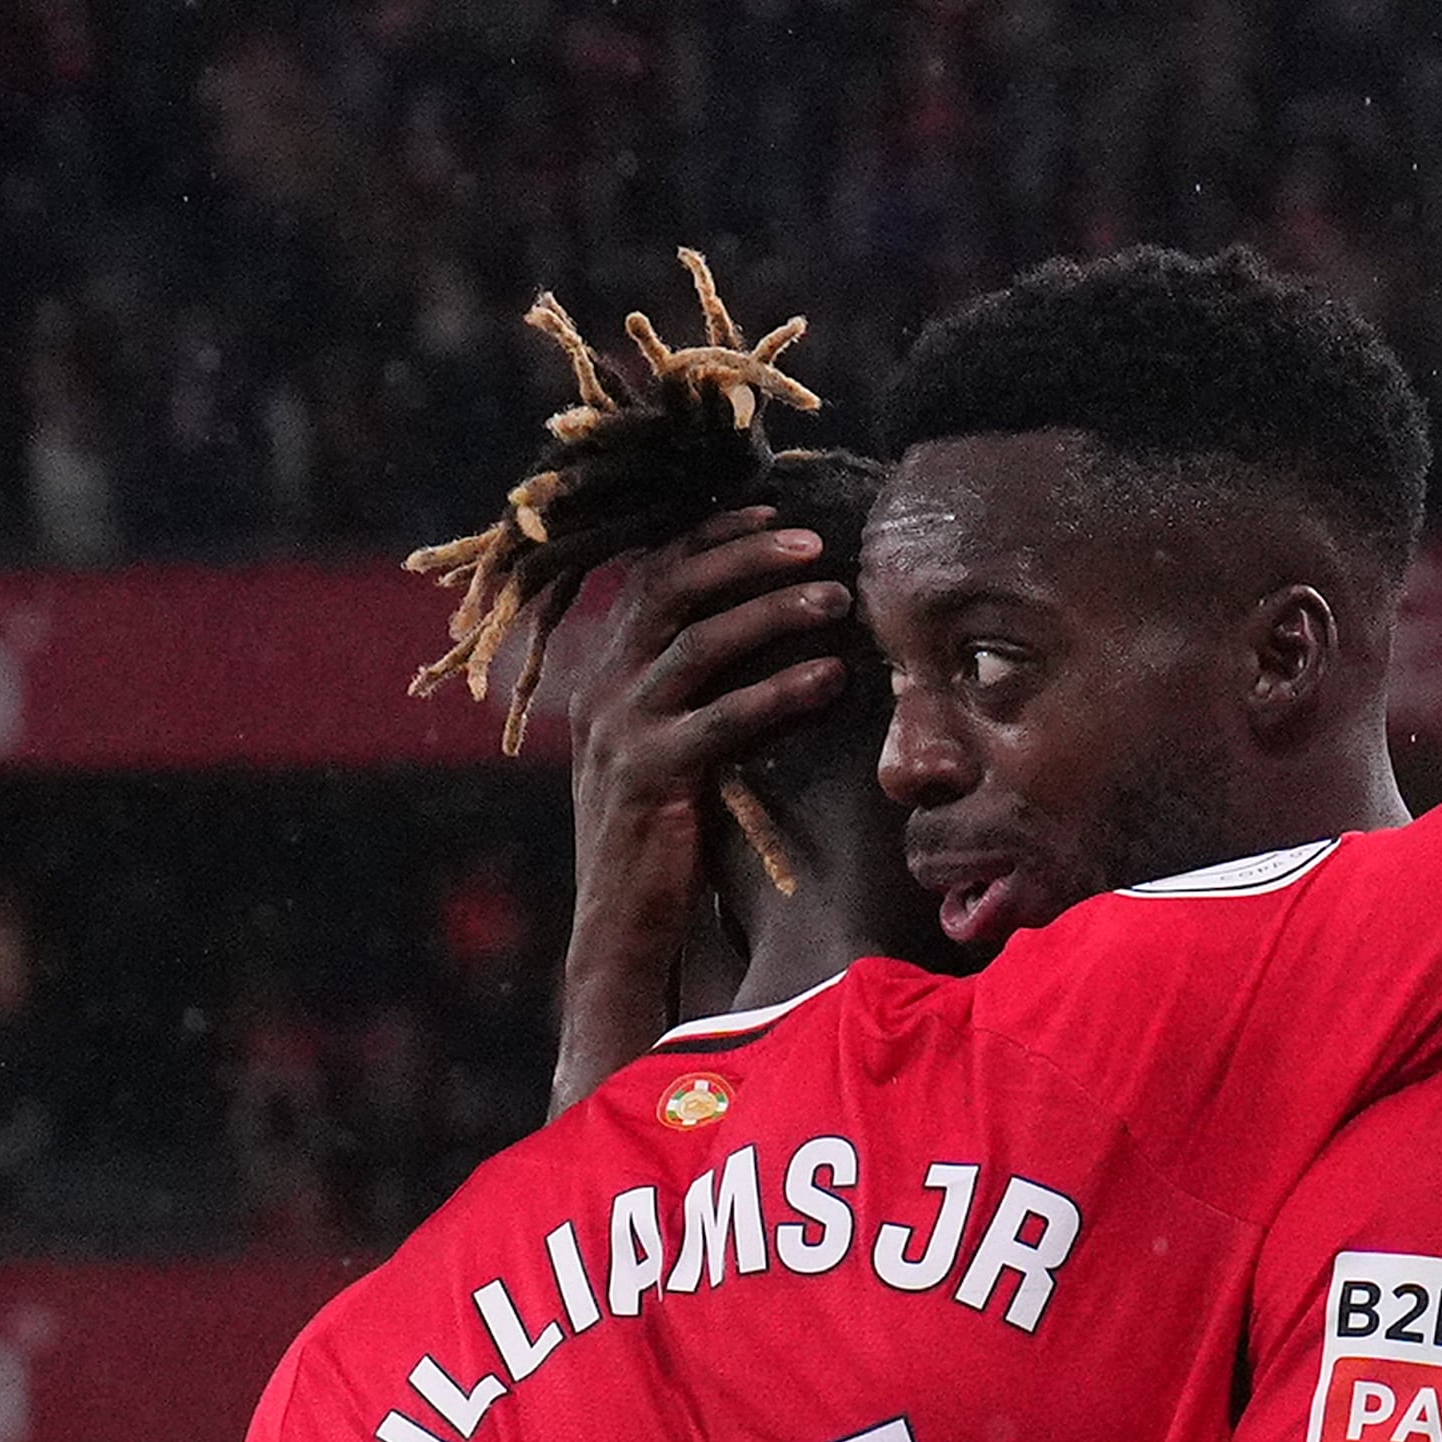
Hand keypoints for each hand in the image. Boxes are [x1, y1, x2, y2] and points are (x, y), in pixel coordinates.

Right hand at [548, 505, 855, 1110]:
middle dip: (745, 555)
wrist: (620, 929)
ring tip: (837, 600)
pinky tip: (830, 678)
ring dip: (772, 612)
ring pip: (696, 642)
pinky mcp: (650, 778)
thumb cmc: (664, 838)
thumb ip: (700, 689)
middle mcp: (604, 690)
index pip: (653, 573)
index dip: (713, 537)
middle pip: (671, 588)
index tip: (776, 512)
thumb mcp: (674, 746)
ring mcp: (621, 732)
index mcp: (607, 672)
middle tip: (816, 544)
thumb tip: (777, 630)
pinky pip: (720, 719)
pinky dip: (779, 692)